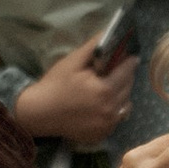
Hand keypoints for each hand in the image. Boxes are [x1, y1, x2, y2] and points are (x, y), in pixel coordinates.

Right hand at [17, 41, 137, 149]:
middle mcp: (110, 109)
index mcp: (104, 89)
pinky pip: (117, 119)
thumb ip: (93, 47)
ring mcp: (107, 124)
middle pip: (129, 88)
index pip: (128, 71)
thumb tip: (109, 32)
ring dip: (120, 95)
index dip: (129, 62)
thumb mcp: (72, 61)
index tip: (130, 57)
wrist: (38, 113)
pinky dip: (113, 111)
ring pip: (125, 104)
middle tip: (113, 73)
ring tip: (105, 90)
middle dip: (124, 78)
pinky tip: (99, 106)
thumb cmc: (55, 85)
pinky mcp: (102, 134)